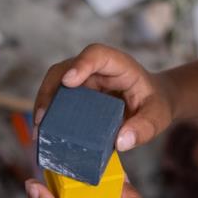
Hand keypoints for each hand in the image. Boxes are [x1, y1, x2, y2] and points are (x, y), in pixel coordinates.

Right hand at [34, 44, 176, 150]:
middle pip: (65, 69)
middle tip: (43, 117)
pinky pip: (57, 99)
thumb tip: (121, 142)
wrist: (151, 103)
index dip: (81, 64)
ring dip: (44, 104)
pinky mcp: (76, 96)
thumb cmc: (155, 104)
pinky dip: (48, 114)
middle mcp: (96, 70)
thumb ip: (145, 128)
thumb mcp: (158, 116)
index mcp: (119, 65)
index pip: (96, 54)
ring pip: (55, 83)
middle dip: (51, 90)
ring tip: (39, 129)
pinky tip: (42, 133)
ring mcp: (83, 82)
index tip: (69, 81)